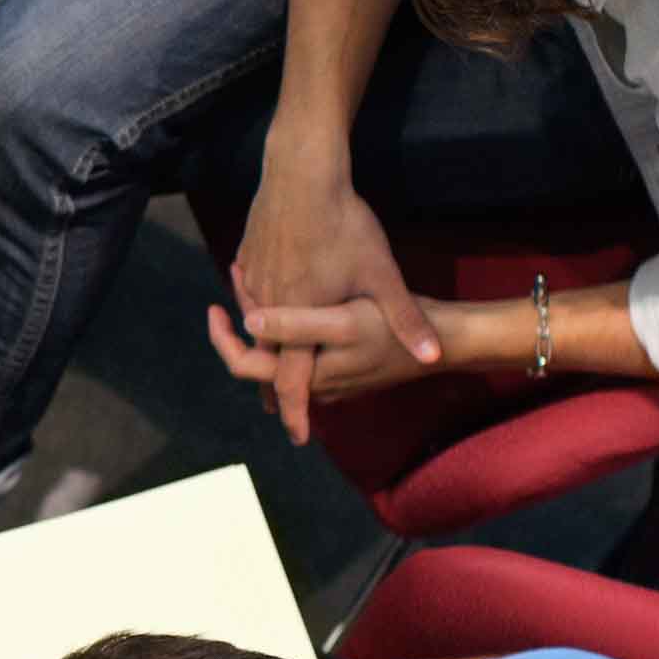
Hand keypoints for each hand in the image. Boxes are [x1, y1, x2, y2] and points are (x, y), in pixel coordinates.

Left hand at [209, 297, 443, 419]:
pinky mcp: (346, 360)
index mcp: (306, 374)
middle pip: (261, 359)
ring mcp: (331, 373)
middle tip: (235, 278)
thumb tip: (250, 323)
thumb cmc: (394, 330)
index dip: (222, 339)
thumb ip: (296, 326)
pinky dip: (287, 320)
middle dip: (243, 325)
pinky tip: (289, 287)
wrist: (444, 340)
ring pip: (283, 351)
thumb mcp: (342, 321)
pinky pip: (303, 346)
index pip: (246, 366)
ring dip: (265, 320)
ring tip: (251, 277)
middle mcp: (314, 381)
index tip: (214, 309)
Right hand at [230, 165, 432, 443]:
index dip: (294, 411)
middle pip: (263, 359)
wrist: (300, 172)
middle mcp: (268, 306)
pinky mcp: (248, 254)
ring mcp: (253, 279)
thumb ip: (404, 318)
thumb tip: (433, 356)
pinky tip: (265, 300)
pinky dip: (255, 305)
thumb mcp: (382, 274)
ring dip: (261, 344)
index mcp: (298, 319)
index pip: (291, 380)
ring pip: (254, 324)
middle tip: (276, 408)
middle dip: (269, 386)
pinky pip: (248, 290)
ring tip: (271, 358)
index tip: (298, 435)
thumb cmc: (342, 223)